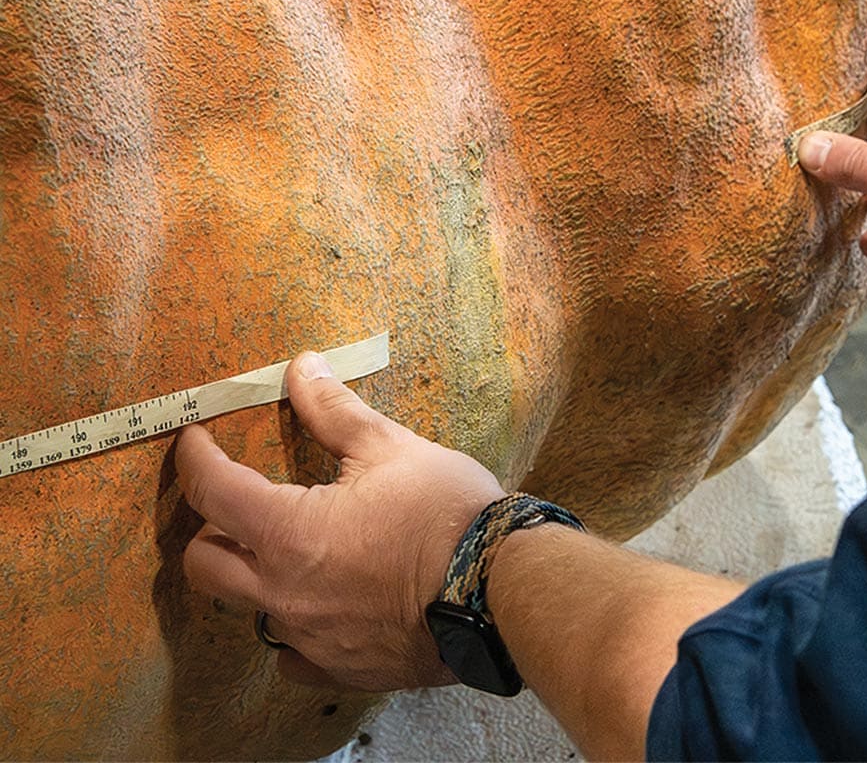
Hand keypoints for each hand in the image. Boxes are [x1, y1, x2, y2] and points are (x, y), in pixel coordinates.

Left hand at [175, 352, 505, 690]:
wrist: (500, 590)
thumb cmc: (445, 513)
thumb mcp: (389, 448)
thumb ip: (334, 410)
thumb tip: (303, 366)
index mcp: (288, 533)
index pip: (211, 491)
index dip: (195, 457)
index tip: (196, 439)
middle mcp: (283, 594)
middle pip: (204, 566)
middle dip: (207, 529)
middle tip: (238, 504)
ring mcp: (310, 639)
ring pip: (248, 611)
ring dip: (255, 578)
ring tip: (290, 553)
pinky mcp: (342, 669)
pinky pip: (294, 657)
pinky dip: (296, 628)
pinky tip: (321, 608)